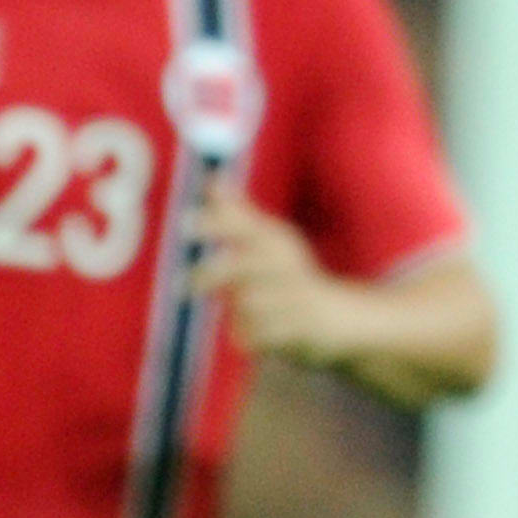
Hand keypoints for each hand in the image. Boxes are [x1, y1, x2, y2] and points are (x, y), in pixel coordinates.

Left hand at [190, 185, 357, 372]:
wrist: (336, 316)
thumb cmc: (289, 277)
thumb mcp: (268, 242)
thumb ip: (237, 214)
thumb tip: (210, 180)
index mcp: (275, 241)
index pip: (245, 225)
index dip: (216, 223)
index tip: (183, 223)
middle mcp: (286, 264)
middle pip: (243, 265)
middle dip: (210, 275)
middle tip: (181, 286)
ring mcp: (295, 295)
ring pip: (247, 303)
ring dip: (237, 313)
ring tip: (245, 316)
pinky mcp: (300, 326)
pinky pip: (257, 335)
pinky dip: (248, 338)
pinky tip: (256, 337)